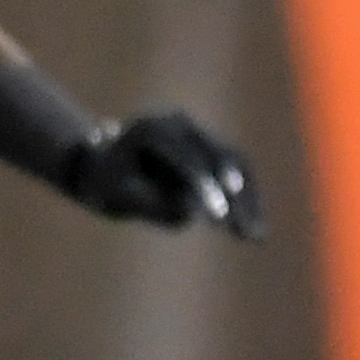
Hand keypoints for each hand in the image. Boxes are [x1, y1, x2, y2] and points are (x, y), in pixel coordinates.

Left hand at [62, 111, 264, 236]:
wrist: (104, 165)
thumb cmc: (106, 185)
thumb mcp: (118, 198)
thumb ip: (150, 205)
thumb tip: (192, 213)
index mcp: (150, 130)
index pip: (186, 159)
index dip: (205, 187)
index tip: (219, 218)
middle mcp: (179, 123)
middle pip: (219, 157)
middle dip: (236, 198)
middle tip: (247, 233)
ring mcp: (197, 130)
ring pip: (236, 162)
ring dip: (248, 200)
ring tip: (255, 236)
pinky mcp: (210, 143)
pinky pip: (237, 168)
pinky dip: (247, 197)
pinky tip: (254, 227)